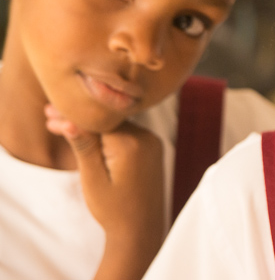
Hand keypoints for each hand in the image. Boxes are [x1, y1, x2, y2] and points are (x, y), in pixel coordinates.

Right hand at [45, 105, 164, 279]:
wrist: (140, 230)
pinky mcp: (153, 149)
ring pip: (117, 128)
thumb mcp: (93, 178)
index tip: (49, 116)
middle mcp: (147, 138)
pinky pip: (127, 136)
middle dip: (80, 121)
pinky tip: (89, 136)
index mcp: (131, 144)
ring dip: (94, 129)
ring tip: (64, 125)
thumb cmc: (113, 209)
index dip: (72, 117)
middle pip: (108, 122)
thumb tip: (69, 120)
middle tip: (49, 115)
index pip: (97, 122)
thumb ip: (84, 147)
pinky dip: (109, 137)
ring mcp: (153, 143)